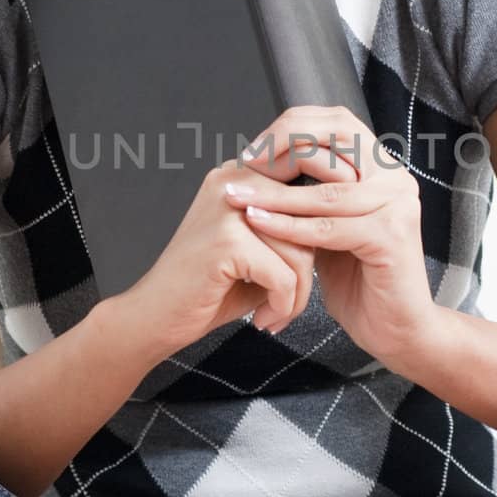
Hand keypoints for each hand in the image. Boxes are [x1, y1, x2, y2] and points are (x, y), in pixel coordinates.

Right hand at [119, 159, 317, 356]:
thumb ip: (291, 230)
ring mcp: (229, 208)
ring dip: (296, 295)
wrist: (154, 318)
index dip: (326, 217)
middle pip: (307, 218)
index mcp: (240, 176)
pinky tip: (265, 320)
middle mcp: (233, 181)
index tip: (334, 252)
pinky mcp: (227, 240)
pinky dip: (282, 304)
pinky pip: (284, 275)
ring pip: (300, 250)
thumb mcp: (256, 250)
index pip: (305, 181)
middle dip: (308, 269)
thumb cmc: (207, 288)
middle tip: (291, 303)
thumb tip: (343, 223)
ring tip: (276, 316)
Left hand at [223, 105, 438, 366]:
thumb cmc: (359, 277)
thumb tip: (266, 161)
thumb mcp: (330, 223)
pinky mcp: (391, 236)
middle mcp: (396, 178)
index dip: (293, 126)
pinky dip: (289, 226)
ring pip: (326, 190)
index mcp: (383, 167)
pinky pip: (329, 227)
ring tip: (239, 196)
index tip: (253, 146)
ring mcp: (397, 205)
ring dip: (275, 193)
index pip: (337, 123)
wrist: (394, 328)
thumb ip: (311, 191)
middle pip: (337, 139)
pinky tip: (259, 223)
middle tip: (245, 160)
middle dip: (284, 144)